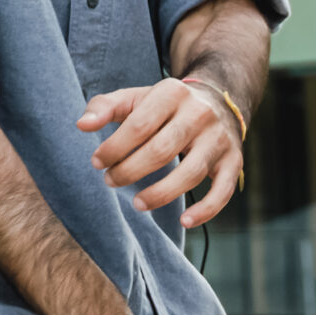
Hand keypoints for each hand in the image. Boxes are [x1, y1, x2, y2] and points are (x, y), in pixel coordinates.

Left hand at [80, 80, 243, 229]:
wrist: (217, 99)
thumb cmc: (165, 105)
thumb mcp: (137, 97)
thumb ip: (106, 107)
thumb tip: (81, 125)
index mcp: (172, 93)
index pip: (139, 125)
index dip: (114, 147)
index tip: (96, 162)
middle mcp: (199, 114)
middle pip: (162, 150)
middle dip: (130, 171)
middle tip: (110, 181)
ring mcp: (219, 139)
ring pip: (190, 173)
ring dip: (160, 194)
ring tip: (137, 203)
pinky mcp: (234, 161)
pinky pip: (223, 191)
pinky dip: (206, 211)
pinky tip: (184, 221)